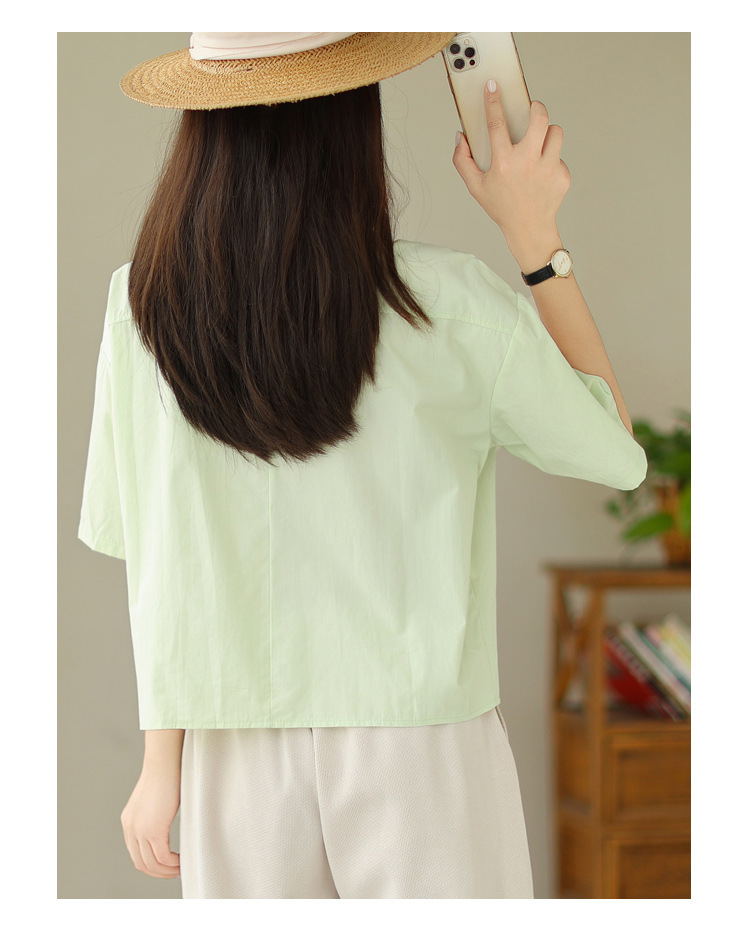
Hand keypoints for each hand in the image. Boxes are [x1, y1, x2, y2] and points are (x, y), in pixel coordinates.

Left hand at [120, 766, 180, 878]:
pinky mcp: (154, 830)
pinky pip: (163, 857)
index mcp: (129, 822)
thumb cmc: (165, 775)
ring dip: (166, 871)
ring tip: (180, 868)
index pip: (135, 853)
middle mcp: (130, 828)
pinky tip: (181, 860)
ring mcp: (140, 830)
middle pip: (141, 863)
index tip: (166, 864)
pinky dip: (173, 863)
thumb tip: (165, 821)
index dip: (151, 864)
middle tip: (174, 871)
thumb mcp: (154, 800)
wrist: (164, 763)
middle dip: (158, 872)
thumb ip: (154, 814)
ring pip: (152, 864)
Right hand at [452, 83, 571, 268]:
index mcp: (504, 163)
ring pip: (555, 132)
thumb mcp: (476, 187)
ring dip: (547, 133)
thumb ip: (462, 161)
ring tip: (539, 143)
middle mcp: (527, 163)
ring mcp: (548, 168)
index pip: (497, 123)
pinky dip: (551, 159)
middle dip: (536, 107)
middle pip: (539, 118)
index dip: (494, 101)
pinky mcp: (562, 175)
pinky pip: (559, 155)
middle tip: (532, 109)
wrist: (529, 230)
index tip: (494, 87)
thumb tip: (461, 138)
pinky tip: (542, 173)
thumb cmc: (502, 208)